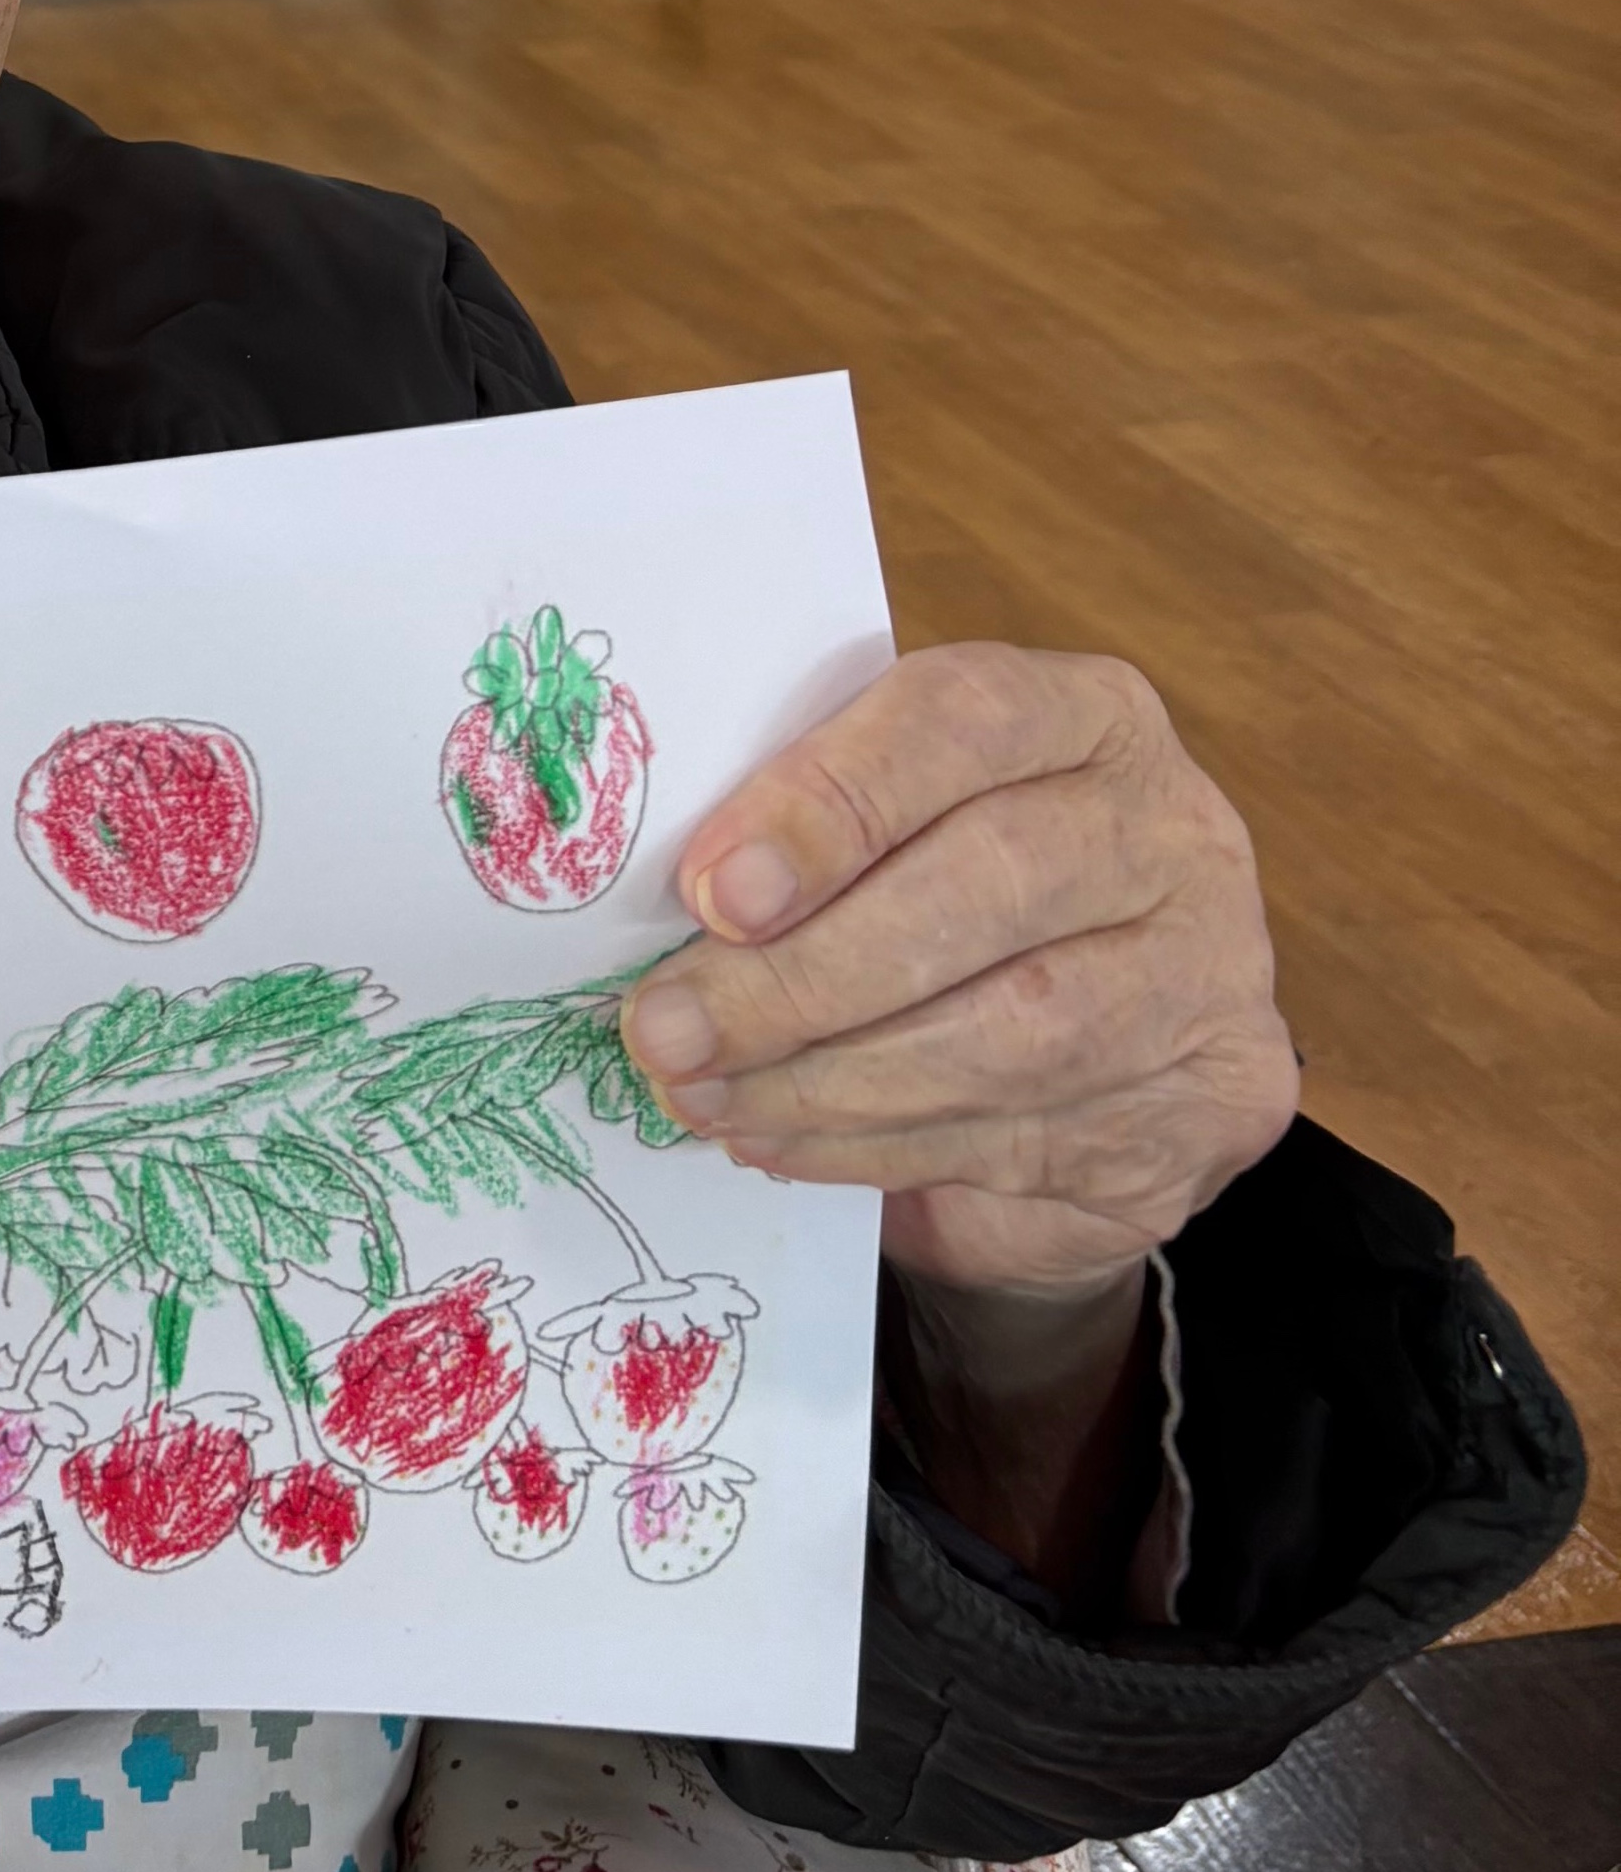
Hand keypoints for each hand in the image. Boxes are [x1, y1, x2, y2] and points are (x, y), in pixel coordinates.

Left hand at [617, 645, 1300, 1590]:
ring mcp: (1212, 980)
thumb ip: (800, 830)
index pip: (965, 721)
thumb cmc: (945, 886)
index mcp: (1088, 718)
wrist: (1105, 1040)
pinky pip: (1026, 1142)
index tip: (711, 889)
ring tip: (706, 1096)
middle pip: (989, 889)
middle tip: (669, 1029)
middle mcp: (1177, 836)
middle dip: (802, 977)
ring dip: (825, 1081)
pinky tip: (782, 1144)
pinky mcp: (1211, 1113)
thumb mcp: (882, 823)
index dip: (828, 802)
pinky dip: (877, 1153)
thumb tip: (659, 908)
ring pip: (1011, 1037)